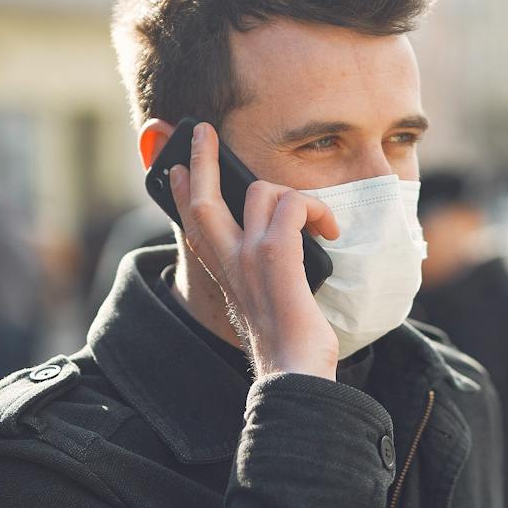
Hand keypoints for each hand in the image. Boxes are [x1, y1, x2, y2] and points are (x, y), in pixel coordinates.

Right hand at [168, 122, 341, 379]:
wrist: (292, 375)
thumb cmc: (289, 349)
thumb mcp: (266, 306)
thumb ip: (264, 279)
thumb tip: (289, 261)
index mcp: (225, 273)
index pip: (193, 224)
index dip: (182, 192)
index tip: (177, 169)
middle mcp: (230, 261)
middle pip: (202, 197)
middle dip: (201, 158)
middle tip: (202, 132)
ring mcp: (250, 256)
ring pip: (263, 190)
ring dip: (297, 197)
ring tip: (319, 222)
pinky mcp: (276, 256)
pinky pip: (293, 205)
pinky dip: (316, 209)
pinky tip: (330, 230)